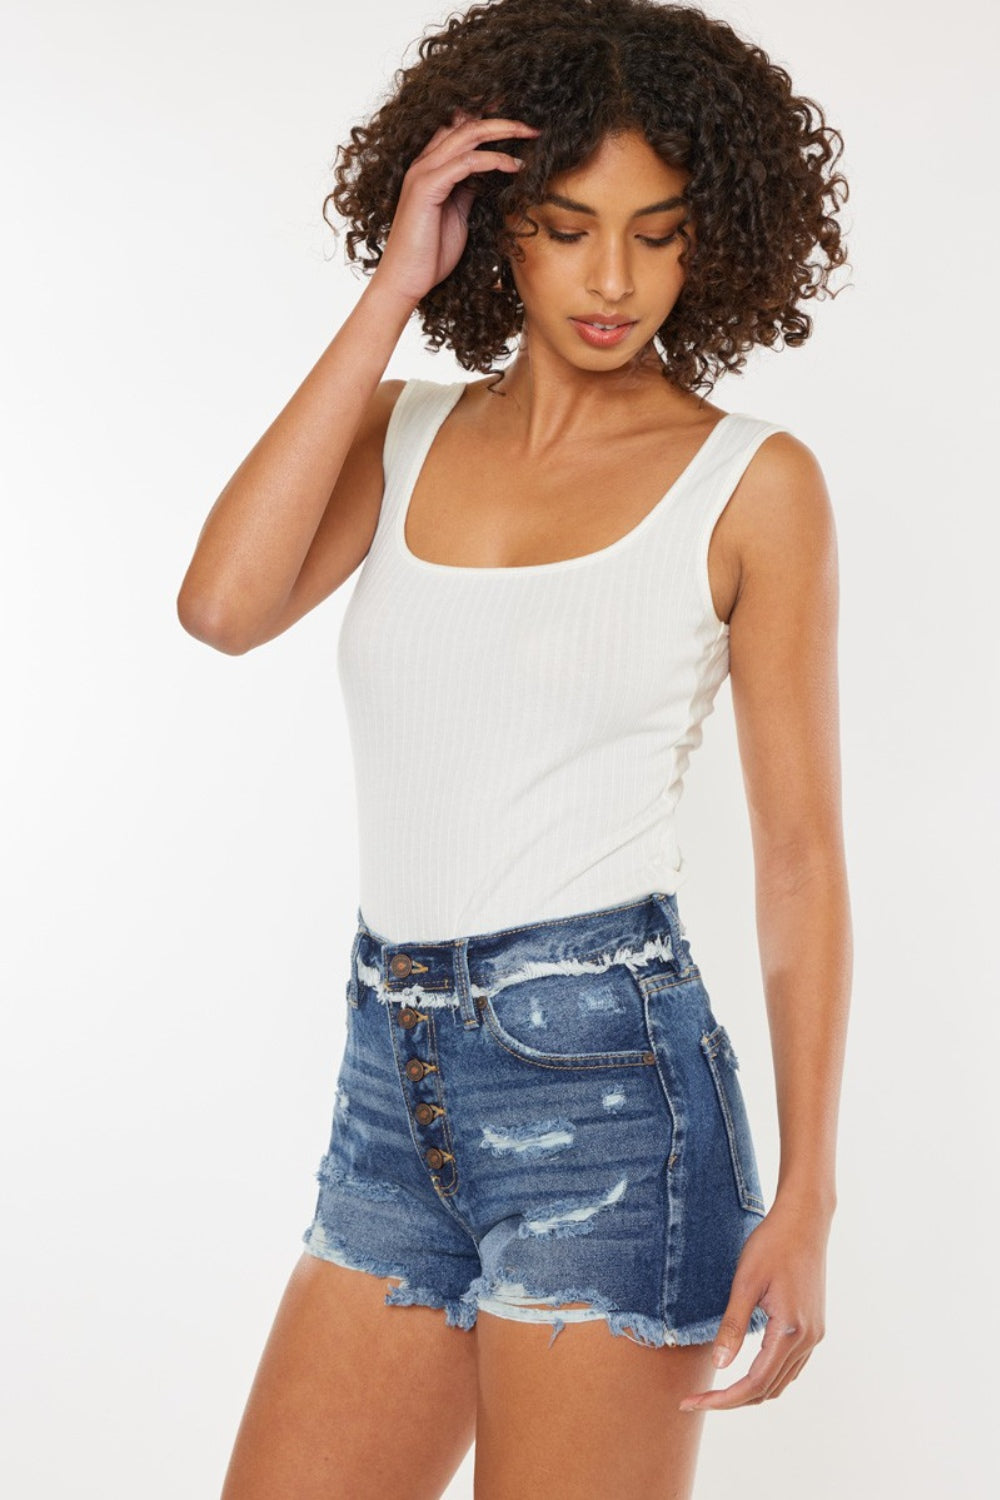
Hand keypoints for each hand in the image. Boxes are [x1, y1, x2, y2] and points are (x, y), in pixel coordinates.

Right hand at [370, 109, 539, 307]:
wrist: (405, 280)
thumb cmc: (430, 254)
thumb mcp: (457, 215)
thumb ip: (467, 190)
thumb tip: (487, 176)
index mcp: (429, 167)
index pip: (459, 128)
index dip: (488, 120)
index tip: (519, 124)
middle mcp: (424, 163)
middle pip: (466, 124)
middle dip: (502, 120)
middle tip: (533, 125)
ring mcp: (423, 173)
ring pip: (467, 135)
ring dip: (503, 131)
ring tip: (530, 135)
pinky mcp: (427, 188)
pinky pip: (466, 163)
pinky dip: (493, 160)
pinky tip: (514, 166)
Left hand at [678, 1195, 830, 1410]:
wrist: (805, 1220)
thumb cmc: (772, 1244)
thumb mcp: (745, 1282)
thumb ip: (733, 1326)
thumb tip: (720, 1366)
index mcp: (790, 1330)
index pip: (754, 1383)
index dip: (722, 1399)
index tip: (692, 1402)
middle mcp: (808, 1339)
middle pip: (768, 1389)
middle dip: (731, 1400)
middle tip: (696, 1399)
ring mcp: (814, 1334)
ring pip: (781, 1382)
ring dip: (750, 1391)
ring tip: (716, 1390)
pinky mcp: (814, 1326)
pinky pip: (790, 1366)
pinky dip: (767, 1376)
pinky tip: (745, 1369)